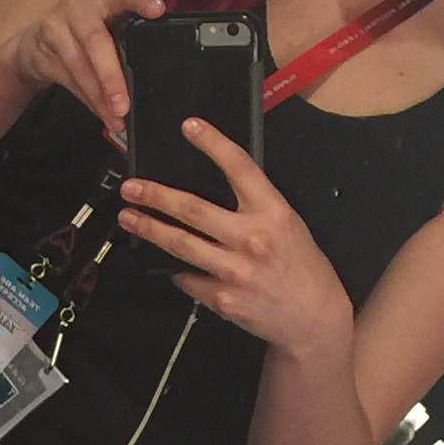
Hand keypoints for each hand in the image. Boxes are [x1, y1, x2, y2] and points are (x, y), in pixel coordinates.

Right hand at [7, 0, 164, 139]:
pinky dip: (87, 100)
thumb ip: (122, 41)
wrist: (32, 45)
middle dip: (111, 76)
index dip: (139, 0)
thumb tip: (148, 85)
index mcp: (103, 0)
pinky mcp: (41, 51)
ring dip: (99, 97)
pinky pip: (68, 80)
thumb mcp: (101, 29)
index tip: (158, 10)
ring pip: (80, 66)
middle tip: (123, 106)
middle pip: (95, 40)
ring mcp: (56, 28)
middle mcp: (78, 9)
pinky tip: (100, 113)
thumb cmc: (81, 37)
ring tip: (116, 119)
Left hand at [119, 118, 353, 356]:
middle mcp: (252, 239)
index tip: (190, 127)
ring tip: (129, 217)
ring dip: (149, 228)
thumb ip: (254, 207)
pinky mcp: (222, 299)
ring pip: (180, 244)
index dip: (213, 144)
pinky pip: (188, 278)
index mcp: (273, 213)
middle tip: (131, 187)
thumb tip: (213, 188)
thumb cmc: (301, 268)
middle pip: (192, 209)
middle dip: (156, 195)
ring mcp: (234, 271)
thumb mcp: (288, 225)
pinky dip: (178, 270)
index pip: (240, 168)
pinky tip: (171, 264)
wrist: (314, 318)